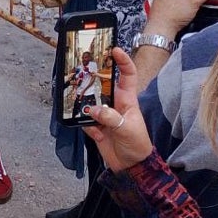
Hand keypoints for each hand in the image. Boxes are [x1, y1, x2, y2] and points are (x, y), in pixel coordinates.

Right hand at [83, 48, 153, 171]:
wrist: (131, 167)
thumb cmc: (137, 145)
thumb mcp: (127, 129)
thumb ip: (111, 118)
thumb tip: (93, 110)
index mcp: (127, 100)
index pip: (127, 75)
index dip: (123, 61)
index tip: (114, 49)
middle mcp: (114, 104)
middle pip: (101, 85)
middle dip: (92, 78)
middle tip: (81, 70)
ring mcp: (104, 114)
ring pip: (89, 101)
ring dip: (83, 103)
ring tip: (79, 104)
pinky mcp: (95, 126)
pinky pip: (83, 119)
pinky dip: (83, 123)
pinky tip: (91, 131)